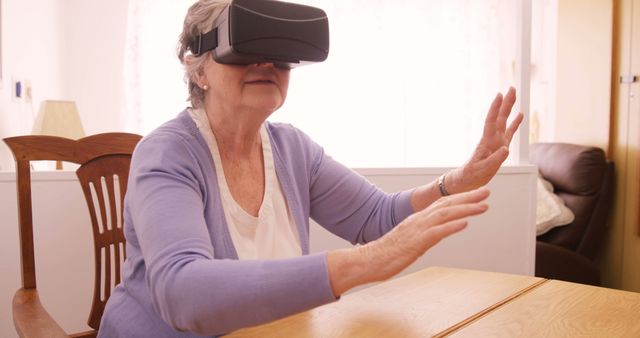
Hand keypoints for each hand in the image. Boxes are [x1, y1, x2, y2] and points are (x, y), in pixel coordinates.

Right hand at [327, 188, 489, 294]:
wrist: (368, 260)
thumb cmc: (386, 253)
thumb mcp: (408, 241)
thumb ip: (422, 235)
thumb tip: (434, 234)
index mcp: (417, 219)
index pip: (442, 204)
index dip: (461, 198)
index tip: (476, 195)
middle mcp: (419, 220)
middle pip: (447, 204)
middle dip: (468, 198)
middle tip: (487, 192)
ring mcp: (418, 230)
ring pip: (445, 215)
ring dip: (466, 209)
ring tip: (483, 206)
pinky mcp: (416, 243)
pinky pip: (437, 233)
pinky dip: (452, 227)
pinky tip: (465, 223)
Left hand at [448, 87, 523, 192]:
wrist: (466, 180)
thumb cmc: (470, 176)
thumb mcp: (481, 170)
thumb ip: (493, 160)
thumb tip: (506, 150)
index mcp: (486, 143)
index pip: (491, 122)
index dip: (495, 109)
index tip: (499, 95)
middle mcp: (492, 139)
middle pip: (499, 117)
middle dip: (505, 103)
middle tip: (511, 88)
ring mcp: (496, 142)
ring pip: (504, 122)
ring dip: (509, 109)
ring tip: (514, 96)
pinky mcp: (500, 147)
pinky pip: (510, 133)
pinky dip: (515, 124)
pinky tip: (520, 115)